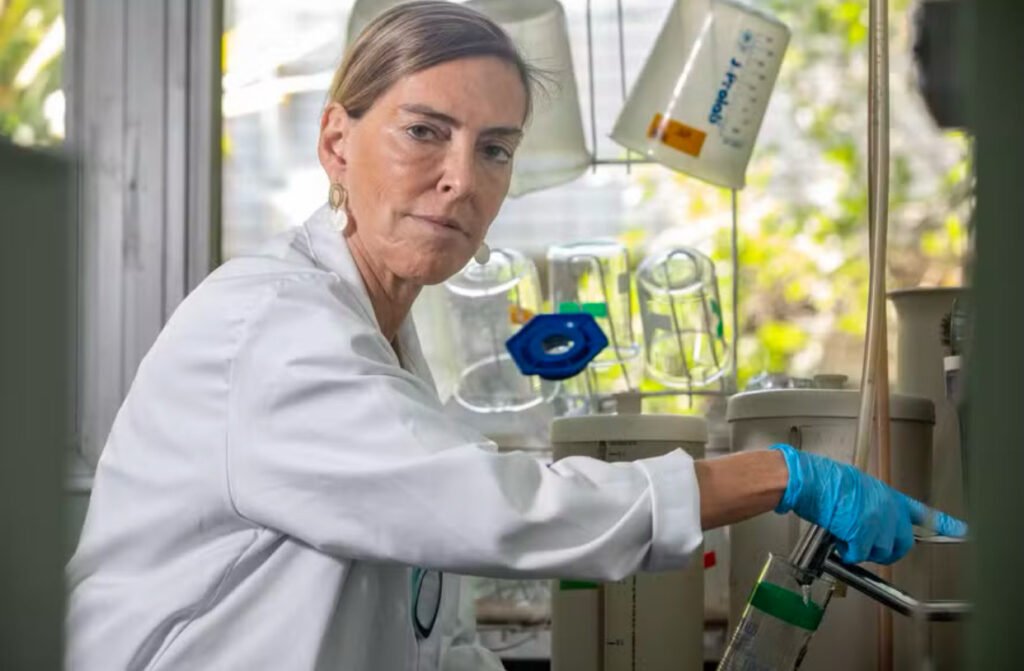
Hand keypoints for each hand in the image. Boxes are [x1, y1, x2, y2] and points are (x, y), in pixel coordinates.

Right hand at [770, 443, 967, 563]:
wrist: (811, 480)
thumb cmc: (825, 480)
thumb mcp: (857, 488)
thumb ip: (871, 506)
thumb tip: (866, 522)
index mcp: (889, 495)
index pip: (923, 512)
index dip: (945, 524)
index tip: (963, 531)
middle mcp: (889, 509)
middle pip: (902, 543)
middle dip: (885, 550)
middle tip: (866, 545)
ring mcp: (878, 522)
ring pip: (880, 551)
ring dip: (863, 550)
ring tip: (845, 537)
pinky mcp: (863, 534)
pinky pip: (859, 554)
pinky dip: (848, 553)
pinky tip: (838, 540)